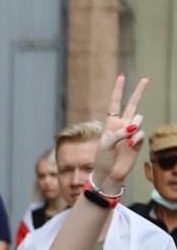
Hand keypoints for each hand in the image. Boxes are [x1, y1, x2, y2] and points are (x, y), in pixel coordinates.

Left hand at [92, 74, 148, 193]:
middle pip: (132, 104)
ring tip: (125, 140)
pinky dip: (135, 139)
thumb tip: (133, 127)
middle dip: (139, 91)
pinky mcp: (139, 140)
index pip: (114, 103)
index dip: (118, 90)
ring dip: (134, 126)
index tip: (122, 76)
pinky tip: (129, 147)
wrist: (109, 173)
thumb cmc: (103, 158)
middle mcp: (122, 124)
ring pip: (139, 118)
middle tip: (146, 78)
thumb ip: (118, 133)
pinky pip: (141, 133)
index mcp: (110, 122)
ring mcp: (131, 132)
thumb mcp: (105, 144)